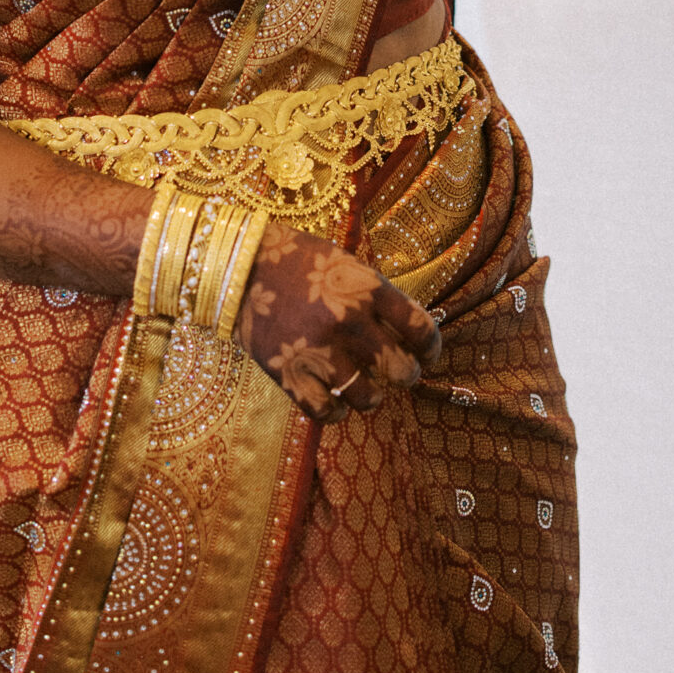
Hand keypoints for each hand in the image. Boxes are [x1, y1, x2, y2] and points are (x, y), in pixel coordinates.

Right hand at [235, 224, 441, 421]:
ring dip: (373, 397)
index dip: (432, 347)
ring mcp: (319, 351)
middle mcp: (349, 321)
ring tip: (370, 392)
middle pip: (399, 369)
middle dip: (407, 375)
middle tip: (402, 374)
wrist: (241, 266)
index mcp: (367, 288)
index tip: (429, 354)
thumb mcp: (346, 264)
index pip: (420, 327)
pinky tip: (338, 405)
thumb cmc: (298, 259)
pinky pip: (326, 411)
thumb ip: (373, 295)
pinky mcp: (290, 374)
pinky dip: (337, 413)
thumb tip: (404, 328)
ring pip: (366, 397)